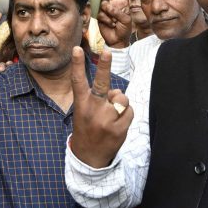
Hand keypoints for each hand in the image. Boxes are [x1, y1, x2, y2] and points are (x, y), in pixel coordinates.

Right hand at [70, 48, 132, 167]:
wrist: (89, 157)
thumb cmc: (88, 128)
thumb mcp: (84, 112)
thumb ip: (99, 98)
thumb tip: (117, 92)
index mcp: (81, 104)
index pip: (78, 81)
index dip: (77, 64)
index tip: (77, 49)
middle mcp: (93, 110)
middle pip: (101, 84)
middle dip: (104, 67)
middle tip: (107, 52)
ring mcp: (106, 120)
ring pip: (122, 98)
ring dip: (120, 103)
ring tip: (112, 115)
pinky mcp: (119, 129)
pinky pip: (130, 111)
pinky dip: (126, 115)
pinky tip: (117, 124)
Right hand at [97, 0, 132, 48]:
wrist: (117, 40)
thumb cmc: (124, 30)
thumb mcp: (126, 19)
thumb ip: (118, 11)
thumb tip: (106, 5)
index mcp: (123, 3)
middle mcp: (114, 4)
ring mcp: (107, 9)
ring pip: (105, 5)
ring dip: (111, 14)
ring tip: (115, 22)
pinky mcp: (100, 15)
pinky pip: (102, 14)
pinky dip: (107, 20)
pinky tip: (110, 24)